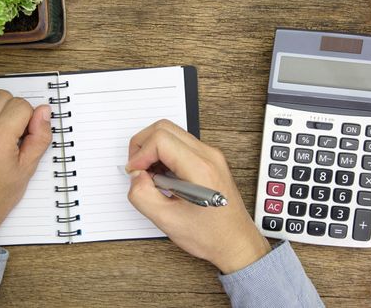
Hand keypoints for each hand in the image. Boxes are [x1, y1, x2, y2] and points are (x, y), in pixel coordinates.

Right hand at [126, 120, 270, 273]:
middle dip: (143, 145)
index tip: (134, 172)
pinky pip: (181, 145)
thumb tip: (136, 175)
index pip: (160, 139)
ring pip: (172, 133)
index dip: (140, 153)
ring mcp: (211, 156)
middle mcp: (208, 156)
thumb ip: (142, 195)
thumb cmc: (210, 235)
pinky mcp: (209, 160)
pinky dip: (164, 154)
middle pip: (164, 128)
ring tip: (149, 175)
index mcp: (200, 168)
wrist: (235, 243)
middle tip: (136, 169)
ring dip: (153, 150)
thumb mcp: (167, 221)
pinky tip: (162, 177)